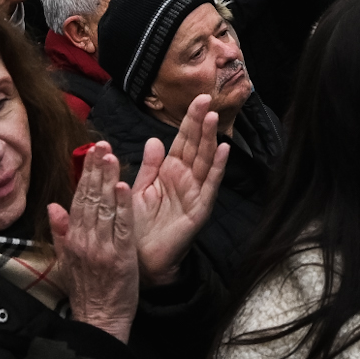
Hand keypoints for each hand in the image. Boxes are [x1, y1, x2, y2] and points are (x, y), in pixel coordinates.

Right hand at [48, 143, 139, 341]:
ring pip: (105, 208)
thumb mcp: (66, 260)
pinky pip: (122, 227)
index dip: (85, 174)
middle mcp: (85, 241)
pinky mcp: (121, 257)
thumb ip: (61, 231)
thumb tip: (53, 205)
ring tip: (111, 156)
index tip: (90, 152)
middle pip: (91, 199)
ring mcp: (102, 248)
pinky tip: (124, 186)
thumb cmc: (86, 290)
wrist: (99, 319)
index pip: (78, 200)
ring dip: (108, 180)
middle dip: (96, 169)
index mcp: (73, 240)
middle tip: (101, 144)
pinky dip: (122, 206)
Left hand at [125, 95, 229, 282]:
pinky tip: (223, 150)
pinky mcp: (198, 210)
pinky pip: (209, 186)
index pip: (182, 140)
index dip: (189, 120)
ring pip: (204, 161)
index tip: (197, 99)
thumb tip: (155, 139)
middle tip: (206, 99)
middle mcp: (185, 179)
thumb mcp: (139, 190)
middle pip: (196, 146)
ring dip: (210, 139)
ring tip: (214, 117)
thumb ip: (148, 166)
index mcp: (169, 172)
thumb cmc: (136, 226)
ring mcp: (194, 193)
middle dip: (201, 122)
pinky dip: (216, 168)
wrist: (138, 260)